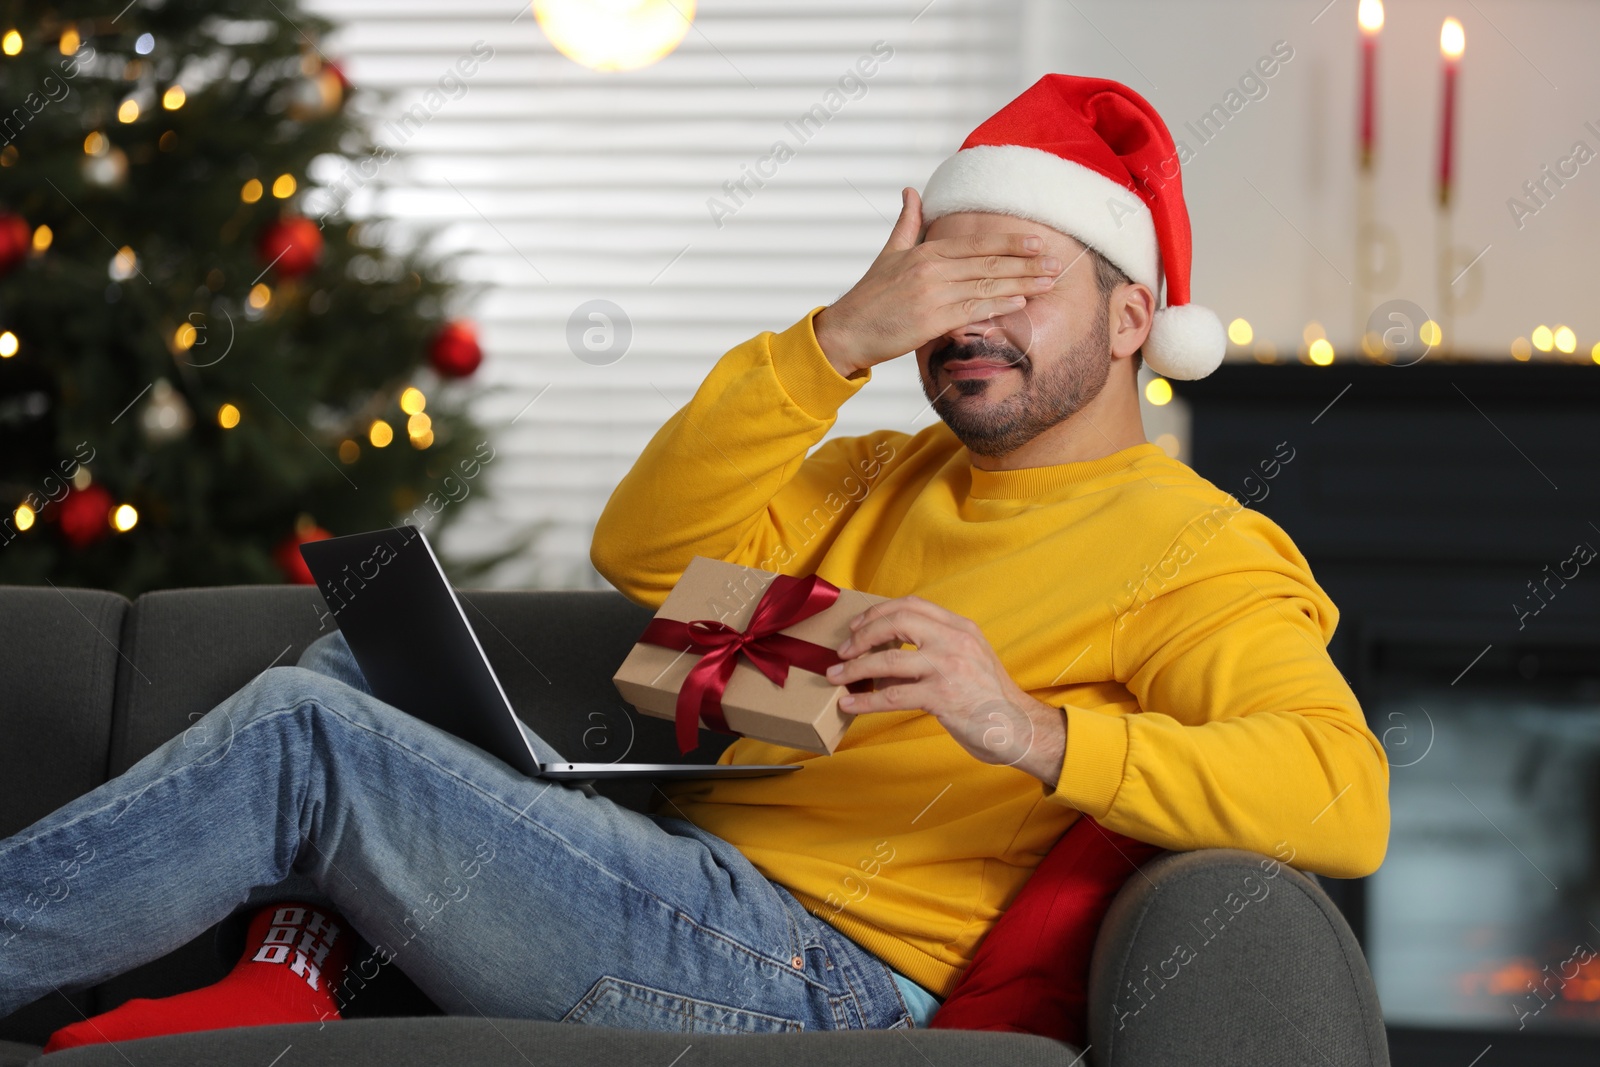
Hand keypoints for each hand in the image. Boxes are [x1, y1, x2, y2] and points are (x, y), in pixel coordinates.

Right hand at [812, 187, 1060, 378]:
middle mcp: (932, 270)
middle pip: (989, 264)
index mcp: (926, 252)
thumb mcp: (889, 253)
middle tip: (1055, 263)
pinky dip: (998, 306)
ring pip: (986, 287)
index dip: (1010, 242)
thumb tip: (910, 191)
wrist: (847, 330)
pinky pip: (972, 311)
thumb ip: (907, 223)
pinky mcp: (931, 321)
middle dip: (1026, 263)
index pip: (977, 244)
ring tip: (1047, 283)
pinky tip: (1020, 303)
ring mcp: (933, 295)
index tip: (1037, 241)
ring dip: (1021, 284)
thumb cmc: (870, 296)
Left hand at [824, 595, 1065, 785]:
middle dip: (862, 635)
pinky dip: (864, 700)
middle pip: (896, 621)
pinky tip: (849, 705)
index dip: (878, 612)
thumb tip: (882, 657)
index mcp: (961, 627)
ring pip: (887, 659)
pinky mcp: (941, 696)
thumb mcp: (968, 658)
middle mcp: (954, 640)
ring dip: (854, 669)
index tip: (858, 626)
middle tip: (843, 651)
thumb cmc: (988, 697)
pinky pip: (891, 695)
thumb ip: (934, 648)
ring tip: (835, 678)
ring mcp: (948, 667)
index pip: (912, 604)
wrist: (1017, 728)